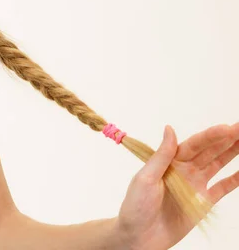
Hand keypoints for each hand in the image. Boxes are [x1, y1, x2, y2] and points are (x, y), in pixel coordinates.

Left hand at [116, 123, 238, 249]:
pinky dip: (235, 179)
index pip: (194, 145)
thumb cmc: (136, 205)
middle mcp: (184, 170)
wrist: (139, 236)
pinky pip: (222, 187)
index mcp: (170, 162)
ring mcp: (195, 185)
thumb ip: (162, 155)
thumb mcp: (146, 178)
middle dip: (227, 139)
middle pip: (209, 151)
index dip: (211, 136)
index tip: (227, 128)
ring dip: (233, 152)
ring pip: (218, 164)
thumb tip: (169, 128)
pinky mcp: (203, 202)